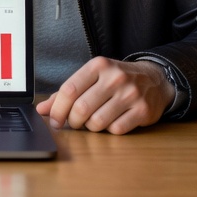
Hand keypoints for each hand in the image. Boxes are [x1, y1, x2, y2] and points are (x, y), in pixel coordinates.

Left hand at [36, 58, 174, 134]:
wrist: (154, 80)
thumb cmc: (116, 80)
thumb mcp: (92, 78)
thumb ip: (67, 93)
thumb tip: (42, 109)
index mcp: (98, 65)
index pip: (69, 90)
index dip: (57, 109)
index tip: (54, 120)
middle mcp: (114, 77)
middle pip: (81, 108)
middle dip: (73, 121)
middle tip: (75, 122)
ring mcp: (130, 94)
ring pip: (97, 122)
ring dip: (91, 127)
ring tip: (94, 120)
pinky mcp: (143, 110)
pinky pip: (116, 129)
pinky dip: (109, 130)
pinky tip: (112, 121)